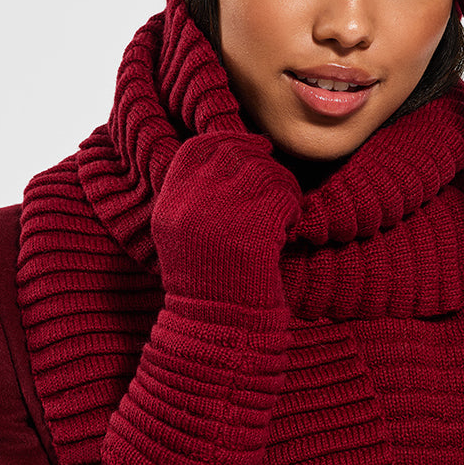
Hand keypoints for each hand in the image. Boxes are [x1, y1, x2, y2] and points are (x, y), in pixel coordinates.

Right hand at [152, 132, 300, 308]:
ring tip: (282, 216)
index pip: (197, 147)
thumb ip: (196, 194)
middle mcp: (190, 204)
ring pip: (264, 170)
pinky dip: (293, 209)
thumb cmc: (209, 282)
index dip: (228, 138)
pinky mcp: (253, 228)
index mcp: (170, 204)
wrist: (217, 326)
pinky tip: (287, 231)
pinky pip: (284, 195)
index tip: (252, 145)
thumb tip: (234, 150)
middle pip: (234, 153)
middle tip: (275, 186)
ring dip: (282, 187)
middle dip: (262, 162)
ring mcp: (221, 214)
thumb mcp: (184, 234)